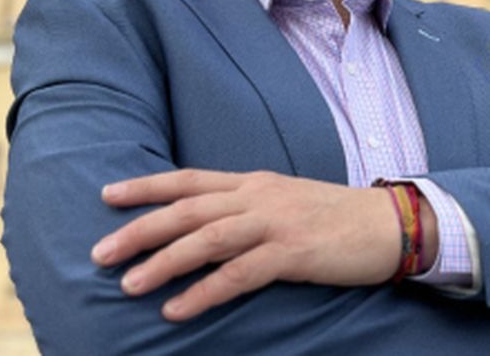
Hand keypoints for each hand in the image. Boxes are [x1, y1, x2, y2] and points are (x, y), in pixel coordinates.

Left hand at [90, 169, 400, 320]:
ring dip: (162, 262)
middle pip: (187, 208)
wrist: (390, 224)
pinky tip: (177, 309)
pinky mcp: (293, 252)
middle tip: (100, 253)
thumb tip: (203, 228)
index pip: (189, 179)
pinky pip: (239, 273)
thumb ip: (247, 209)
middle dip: (139, 229)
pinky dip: (204, 291)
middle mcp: (258, 196)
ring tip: (128, 284)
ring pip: (206, 238)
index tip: (108, 195)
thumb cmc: (336, 218)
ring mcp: (276, 222)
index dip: (146, 186)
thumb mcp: (285, 203)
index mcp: (254, 182)